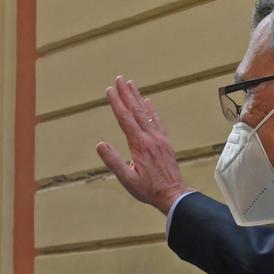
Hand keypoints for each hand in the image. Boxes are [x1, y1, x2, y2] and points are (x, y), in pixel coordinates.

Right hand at [96, 75, 191, 215]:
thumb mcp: (127, 179)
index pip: (125, 119)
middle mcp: (150, 137)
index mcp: (139, 145)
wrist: (173, 194)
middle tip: (119, 78)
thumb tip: (100, 144)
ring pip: (147, 113)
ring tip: (131, 84)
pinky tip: (149, 102)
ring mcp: (159, 138)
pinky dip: (152, 110)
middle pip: (136, 110)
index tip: (109, 90)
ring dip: (138, 97)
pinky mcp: (165, 142)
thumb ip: (113, 161)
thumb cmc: (148, 189)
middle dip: (126, 94)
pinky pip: (158, 121)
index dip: (116, 103)